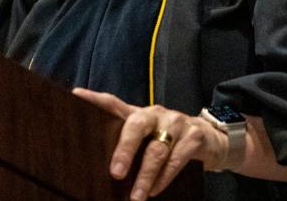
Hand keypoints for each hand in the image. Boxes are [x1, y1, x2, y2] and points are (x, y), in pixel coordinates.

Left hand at [72, 87, 227, 199]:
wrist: (210, 139)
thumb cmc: (168, 141)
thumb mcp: (148, 137)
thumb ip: (128, 144)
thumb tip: (104, 169)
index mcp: (139, 114)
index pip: (113, 102)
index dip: (95, 98)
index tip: (76, 95)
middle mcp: (155, 114)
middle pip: (136, 125)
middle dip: (125, 149)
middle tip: (115, 172)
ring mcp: (176, 122)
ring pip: (157, 149)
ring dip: (145, 175)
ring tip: (136, 196)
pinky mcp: (194, 136)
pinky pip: (176, 158)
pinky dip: (164, 177)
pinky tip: (155, 190)